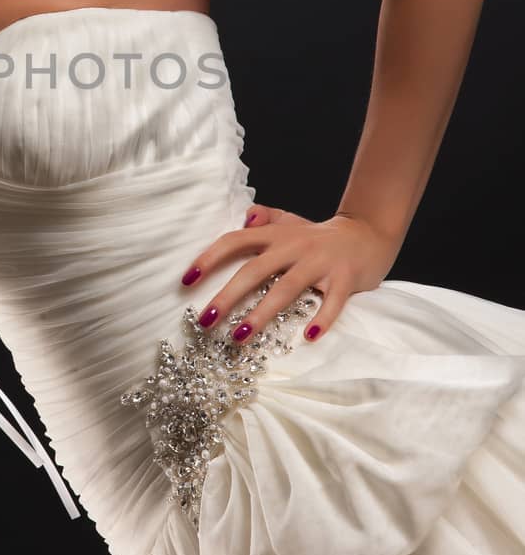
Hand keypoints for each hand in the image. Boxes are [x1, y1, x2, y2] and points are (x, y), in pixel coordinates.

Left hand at [179, 200, 399, 343]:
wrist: (368, 233)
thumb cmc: (319, 235)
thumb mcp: (289, 221)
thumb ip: (264, 217)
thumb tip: (243, 217)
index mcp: (275, 235)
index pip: (235, 241)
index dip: (209, 258)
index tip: (186, 281)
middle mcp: (294, 246)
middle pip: (254, 270)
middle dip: (227, 296)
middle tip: (205, 321)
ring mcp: (320, 263)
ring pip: (286, 288)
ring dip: (261, 313)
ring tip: (240, 336)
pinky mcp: (345, 279)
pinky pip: (332, 301)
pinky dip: (322, 319)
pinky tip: (309, 337)